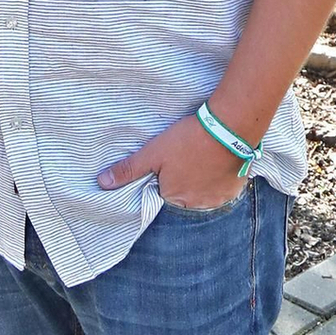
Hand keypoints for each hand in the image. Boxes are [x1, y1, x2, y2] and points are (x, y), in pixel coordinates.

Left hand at [97, 112, 246, 208]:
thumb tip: (102, 183)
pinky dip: (219, 178)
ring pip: (204, 192)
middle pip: (184, 193)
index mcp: (173, 197)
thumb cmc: (187, 140)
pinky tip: (217, 160)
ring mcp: (217, 200)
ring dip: (202, 179)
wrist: (228, 129)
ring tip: (202, 155)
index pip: (163, 190)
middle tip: (188, 153)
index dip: (165, 173)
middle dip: (184, 178)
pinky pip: (222, 190)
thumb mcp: (153, 152)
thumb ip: (128, 169)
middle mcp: (195, 205)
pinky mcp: (234, 191)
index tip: (171, 158)